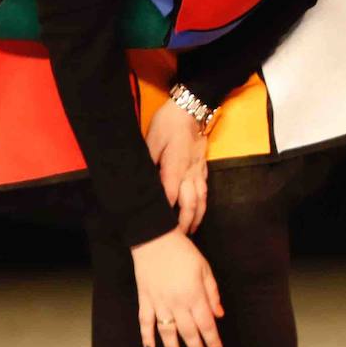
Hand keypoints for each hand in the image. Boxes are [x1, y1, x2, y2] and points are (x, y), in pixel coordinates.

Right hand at [131, 228, 224, 346]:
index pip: (206, 324)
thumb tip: (219, 314)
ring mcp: (159, 303)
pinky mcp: (145, 300)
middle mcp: (177, 303)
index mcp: (194, 295)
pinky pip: (145, 322)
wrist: (154, 239)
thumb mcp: (204, 268)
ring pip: (167, 332)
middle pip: (189, 331)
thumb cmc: (183, 252)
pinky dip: (147, 337)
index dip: (212, 340)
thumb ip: (212, 293)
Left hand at [145, 99, 208, 233]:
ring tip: (190, 231)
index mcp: (175, 166)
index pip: (170, 195)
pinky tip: (199, 212)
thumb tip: (141, 182)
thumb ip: (148, 162)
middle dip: (184, 222)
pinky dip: (203, 205)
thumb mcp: (151, 139)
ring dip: (196, 217)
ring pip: (201, 199)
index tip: (158, 228)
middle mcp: (190, 172)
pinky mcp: (203, 167)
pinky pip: (205, 190)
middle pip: (190, 202)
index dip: (165, 213)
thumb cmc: (168, 123)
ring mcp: (199, 170)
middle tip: (176, 238)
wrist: (191, 108)